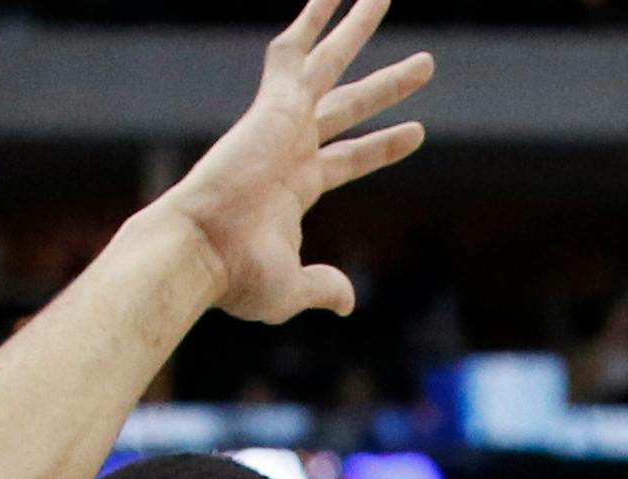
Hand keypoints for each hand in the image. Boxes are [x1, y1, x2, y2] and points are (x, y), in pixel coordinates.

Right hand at [158, 0, 432, 322]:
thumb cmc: (237, 279)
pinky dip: (313, 19)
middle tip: (426, 63)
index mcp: (294, 186)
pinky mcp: (273, 108)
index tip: (417, 131)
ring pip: (330, 64)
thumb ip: (323, 287)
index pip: (349, 158)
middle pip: (349, 105)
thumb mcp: (292, 288)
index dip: (383, 146)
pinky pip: (296, 51)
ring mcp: (282, 123)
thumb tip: (347, 301)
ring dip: (358, 29)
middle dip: (387, 84)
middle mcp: (289, 146)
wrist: (201, 254)